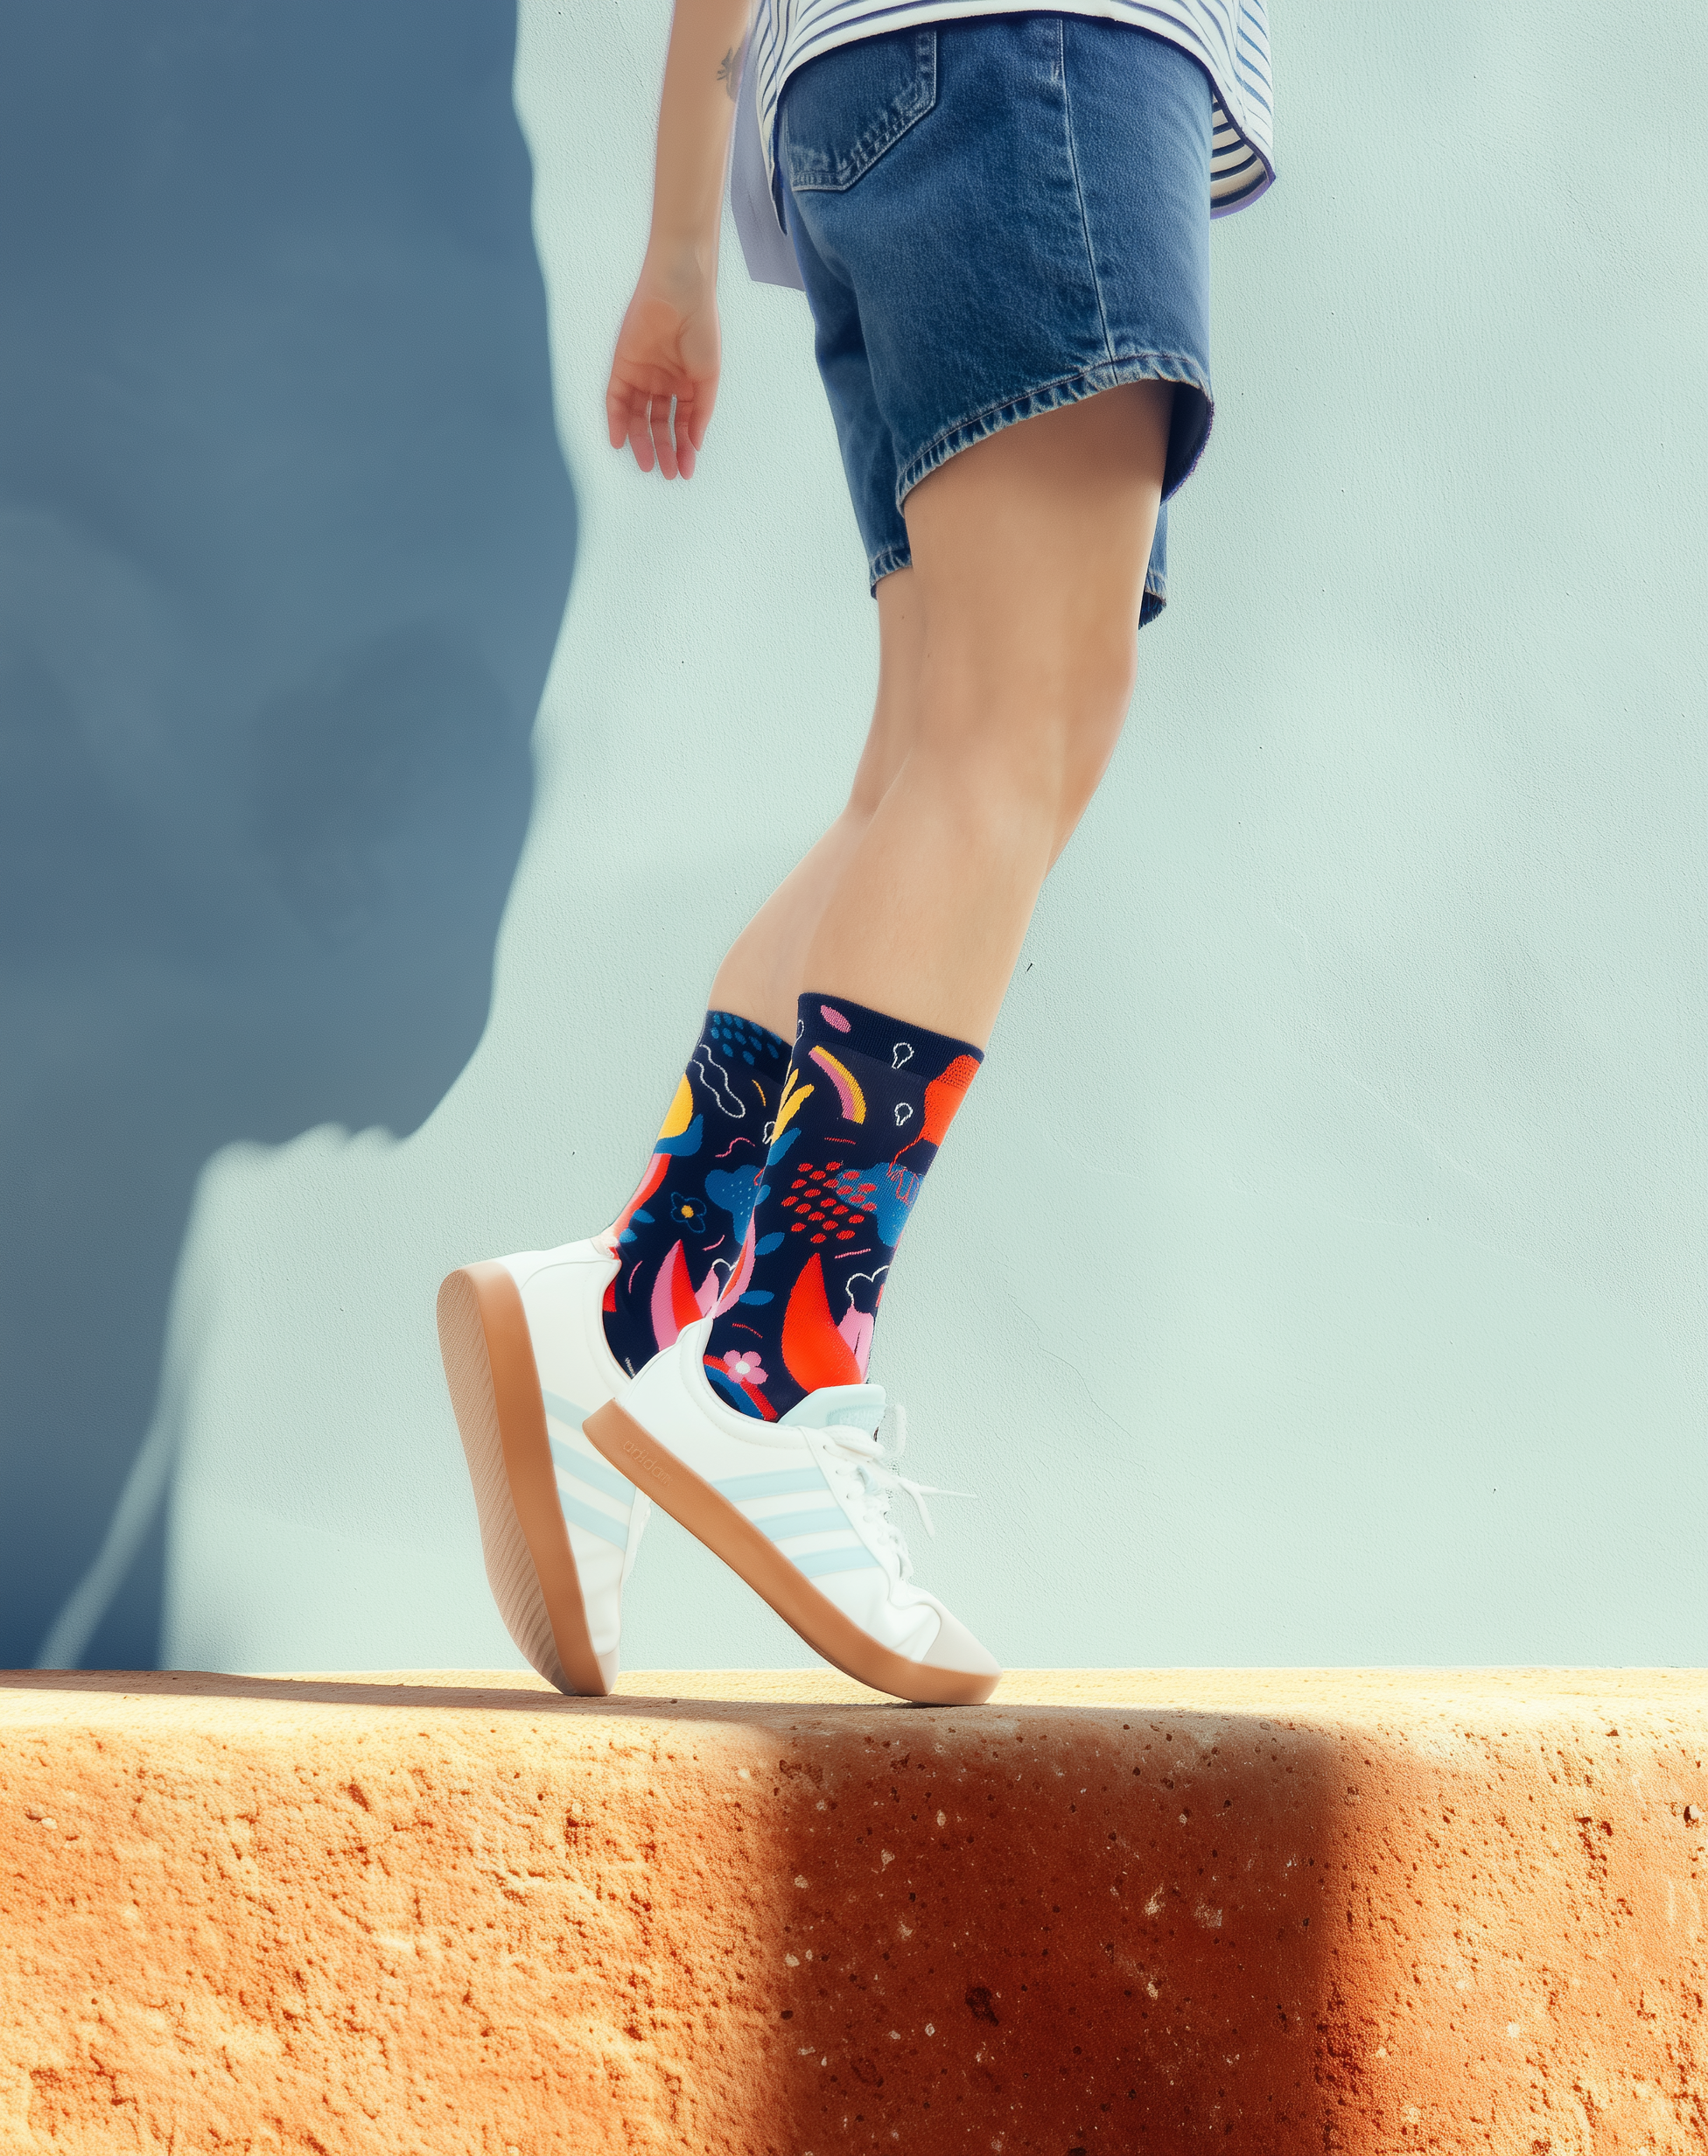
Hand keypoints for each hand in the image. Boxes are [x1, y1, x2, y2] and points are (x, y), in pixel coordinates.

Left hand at [605, 254, 720, 479]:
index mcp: (686, 384)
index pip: (682, 424)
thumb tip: (695, 444)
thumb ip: (700, 411)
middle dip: (663, 449)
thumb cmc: (701, 328)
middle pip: (658, 425)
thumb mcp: (708, 377)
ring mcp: (642, 375)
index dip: (684, 449)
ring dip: (641, 441)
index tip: (685, 471)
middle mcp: (663, 383)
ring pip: (638, 417)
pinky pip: (616, 399)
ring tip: (648, 464)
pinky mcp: (622, 365)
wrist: (680, 291)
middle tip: (665, 473)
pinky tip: (620, 442)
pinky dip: (616, 421)